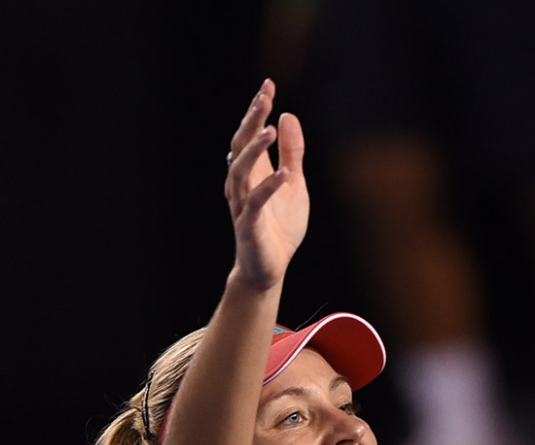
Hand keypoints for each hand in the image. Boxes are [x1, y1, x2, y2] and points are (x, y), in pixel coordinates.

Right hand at [224, 79, 308, 287]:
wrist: (269, 269)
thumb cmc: (279, 227)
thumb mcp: (294, 184)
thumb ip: (292, 153)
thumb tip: (288, 116)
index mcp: (252, 173)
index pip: (248, 134)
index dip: (257, 110)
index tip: (268, 85)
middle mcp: (241, 185)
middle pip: (240, 146)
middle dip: (251, 121)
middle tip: (264, 97)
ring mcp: (243, 205)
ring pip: (241, 171)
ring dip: (254, 150)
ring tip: (270, 131)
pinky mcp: (250, 226)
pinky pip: (256, 203)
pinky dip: (268, 187)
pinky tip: (283, 174)